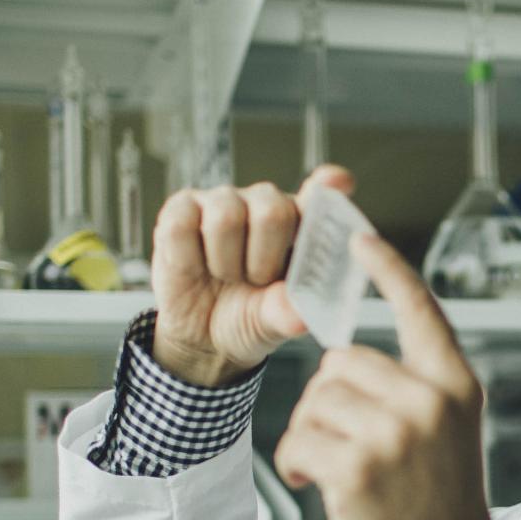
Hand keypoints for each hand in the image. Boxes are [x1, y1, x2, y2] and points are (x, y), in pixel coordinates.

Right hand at [149, 165, 355, 386]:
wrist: (202, 336)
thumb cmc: (248, 317)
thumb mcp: (271, 323)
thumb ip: (286, 313)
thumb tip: (299, 316)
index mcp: (300, 227)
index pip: (320, 198)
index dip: (329, 188)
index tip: (339, 183)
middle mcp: (264, 204)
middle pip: (273, 211)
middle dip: (263, 259)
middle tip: (255, 280)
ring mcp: (222, 201)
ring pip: (226, 218)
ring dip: (225, 262)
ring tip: (226, 275)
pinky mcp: (182, 208)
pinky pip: (184, 226)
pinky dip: (188, 259)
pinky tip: (195, 266)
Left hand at [272, 233, 515, 519]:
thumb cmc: (443, 510)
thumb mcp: (448, 435)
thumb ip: (416, 390)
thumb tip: (348, 364)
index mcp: (455, 384)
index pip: (418, 309)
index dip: (387, 269)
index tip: (360, 237)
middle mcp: (430, 400)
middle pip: (341, 361)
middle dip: (327, 401)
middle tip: (344, 446)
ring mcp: (397, 434)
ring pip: (315, 400)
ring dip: (310, 436)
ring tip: (335, 471)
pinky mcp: (360, 468)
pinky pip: (300, 439)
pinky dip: (297, 463)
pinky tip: (318, 485)